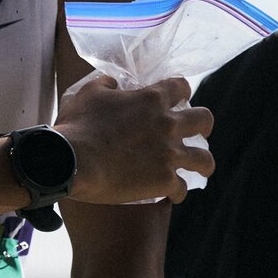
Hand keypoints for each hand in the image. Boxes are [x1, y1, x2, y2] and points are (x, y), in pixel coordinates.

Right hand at [54, 75, 213, 205]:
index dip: (182, 91)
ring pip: (204, 159)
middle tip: (200, 131)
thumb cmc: (79, 124)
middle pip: (204, 120)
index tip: (179, 97)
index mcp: (152, 99)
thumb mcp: (89, 93)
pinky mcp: (164, 181)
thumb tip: (113, 83)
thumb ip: (106, 84)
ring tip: (201, 168)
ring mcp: (169, 154)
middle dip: (204, 125)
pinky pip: (182, 188)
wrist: (73, 160)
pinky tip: (172, 194)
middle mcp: (168, 125)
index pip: (180, 87)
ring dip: (203, 163)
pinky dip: (177, 191)